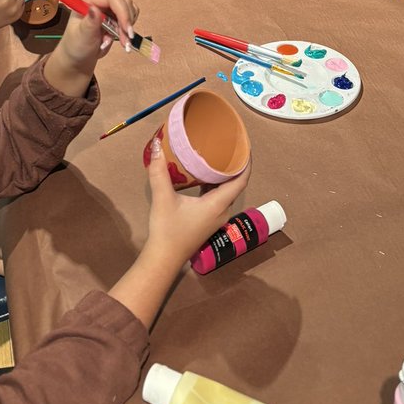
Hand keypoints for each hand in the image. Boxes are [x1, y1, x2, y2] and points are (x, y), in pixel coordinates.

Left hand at [63, 0, 138, 61]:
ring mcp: (108, 1)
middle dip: (126, 22)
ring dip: (128, 26)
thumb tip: (94, 9)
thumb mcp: (83, 36)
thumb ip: (89, 23)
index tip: (127, 30)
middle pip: (123, 1)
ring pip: (130, 8)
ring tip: (120, 40)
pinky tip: (119, 35)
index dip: (123, 12)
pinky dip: (128, 26)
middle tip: (125, 40)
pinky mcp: (116, 8)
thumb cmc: (77, 44)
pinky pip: (131, 13)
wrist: (81, 51)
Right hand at [143, 136, 251, 266]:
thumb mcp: (163, 199)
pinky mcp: (208, 219)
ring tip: (216, 154)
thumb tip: (157, 144)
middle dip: (234, 164)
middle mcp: (222, 209)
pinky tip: (202, 174)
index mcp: (218, 204)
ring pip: (225, 190)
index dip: (246, 163)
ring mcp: (216, 216)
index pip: (241, 180)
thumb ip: (159, 172)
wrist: (163, 259)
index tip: (245, 145)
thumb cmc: (168, 231)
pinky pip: (216, 196)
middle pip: (235, 183)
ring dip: (223, 174)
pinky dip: (213, 183)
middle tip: (227, 144)